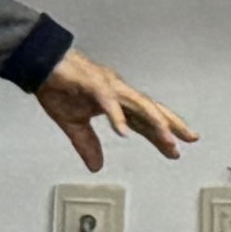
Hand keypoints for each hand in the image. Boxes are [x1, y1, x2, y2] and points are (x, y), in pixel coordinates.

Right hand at [31, 48, 195, 171]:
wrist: (40, 64)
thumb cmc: (58, 87)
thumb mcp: (73, 124)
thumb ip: (88, 144)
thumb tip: (97, 166)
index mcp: (116, 102)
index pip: (144, 121)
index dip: (160, 136)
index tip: (176, 150)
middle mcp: (118, 92)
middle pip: (151, 110)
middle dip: (172, 124)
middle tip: (190, 139)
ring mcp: (108, 86)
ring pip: (138, 104)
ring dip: (154, 122)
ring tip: (167, 138)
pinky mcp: (92, 83)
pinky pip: (108, 101)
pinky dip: (117, 116)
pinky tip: (123, 131)